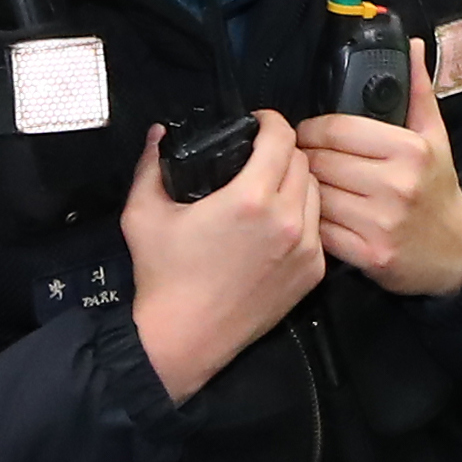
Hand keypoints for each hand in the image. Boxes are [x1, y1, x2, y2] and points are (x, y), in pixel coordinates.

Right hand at [121, 112, 324, 401]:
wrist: (184, 338)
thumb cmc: (162, 276)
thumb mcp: (142, 213)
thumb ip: (151, 165)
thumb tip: (158, 133)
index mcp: (249, 199)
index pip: (282, 138)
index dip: (271, 122)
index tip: (258, 123)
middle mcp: (286, 220)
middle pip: (303, 162)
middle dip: (283, 151)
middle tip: (261, 155)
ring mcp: (305, 248)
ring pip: (316, 192)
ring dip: (297, 181)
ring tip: (271, 186)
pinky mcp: (313, 273)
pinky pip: (318, 227)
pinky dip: (304, 216)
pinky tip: (278, 222)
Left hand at [296, 45, 461, 297]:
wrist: (455, 252)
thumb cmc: (437, 189)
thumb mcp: (434, 137)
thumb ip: (418, 91)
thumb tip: (413, 46)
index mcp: (411, 150)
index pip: (337, 129)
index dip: (312, 129)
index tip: (307, 132)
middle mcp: (397, 185)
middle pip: (322, 161)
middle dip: (306, 158)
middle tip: (305, 159)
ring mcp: (382, 223)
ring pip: (317, 194)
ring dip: (306, 189)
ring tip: (311, 185)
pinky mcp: (369, 255)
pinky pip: (322, 230)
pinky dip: (314, 221)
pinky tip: (320, 214)